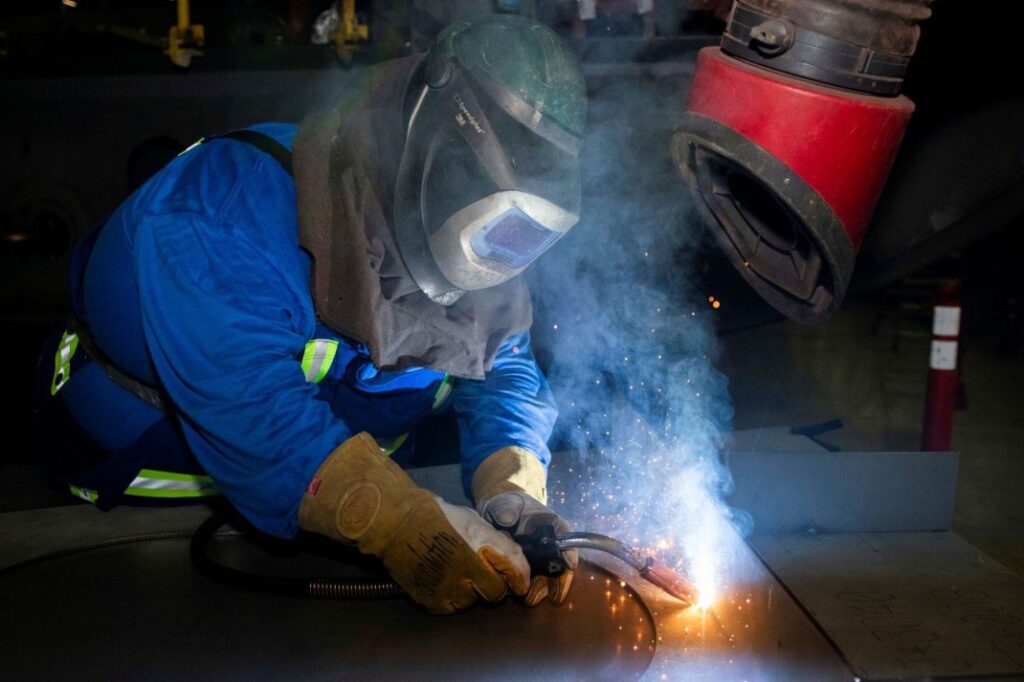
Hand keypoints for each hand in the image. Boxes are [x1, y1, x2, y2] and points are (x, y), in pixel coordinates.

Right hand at [298, 433, 530, 613]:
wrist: (395, 522)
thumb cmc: (435, 515)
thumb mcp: (471, 519)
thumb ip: (492, 540)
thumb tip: (510, 557)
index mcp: (482, 544)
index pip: (515, 570)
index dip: (521, 579)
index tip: (520, 584)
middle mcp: (468, 569)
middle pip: (496, 593)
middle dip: (495, 586)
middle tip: (485, 577)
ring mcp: (449, 587)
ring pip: (472, 602)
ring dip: (470, 593)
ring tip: (458, 575)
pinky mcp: (431, 599)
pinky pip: (450, 608)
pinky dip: (451, 599)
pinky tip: (443, 582)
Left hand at [472, 445, 576, 605]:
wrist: (495, 512)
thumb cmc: (506, 504)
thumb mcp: (506, 505)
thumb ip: (507, 511)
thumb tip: (508, 520)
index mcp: (554, 527)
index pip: (569, 542)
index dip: (570, 556)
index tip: (569, 567)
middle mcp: (551, 544)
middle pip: (560, 565)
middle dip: (557, 582)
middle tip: (552, 597)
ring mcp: (540, 556)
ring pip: (547, 575)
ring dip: (542, 588)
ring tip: (530, 599)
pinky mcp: (528, 566)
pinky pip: (533, 578)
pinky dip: (530, 587)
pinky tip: (522, 595)